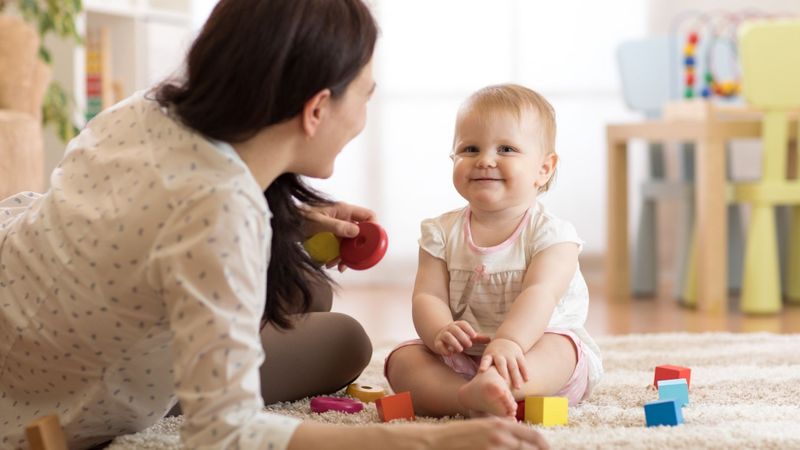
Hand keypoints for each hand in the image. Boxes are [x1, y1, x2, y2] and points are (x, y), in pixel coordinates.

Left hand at [301, 202, 375, 270]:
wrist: (285, 223)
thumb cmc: (298, 217)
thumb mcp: (318, 223)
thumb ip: (337, 226)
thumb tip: (356, 232)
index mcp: (344, 210)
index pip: (368, 215)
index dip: (374, 227)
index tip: (371, 241)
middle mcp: (343, 218)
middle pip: (360, 233)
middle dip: (357, 248)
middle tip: (351, 259)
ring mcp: (337, 228)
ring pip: (350, 243)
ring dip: (346, 255)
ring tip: (336, 265)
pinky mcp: (331, 237)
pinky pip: (340, 247)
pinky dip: (337, 256)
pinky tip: (329, 263)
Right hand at [425, 417, 549, 449]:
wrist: (438, 441)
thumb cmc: (460, 435)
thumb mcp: (484, 426)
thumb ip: (502, 431)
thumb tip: (518, 438)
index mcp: (501, 425)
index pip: (533, 436)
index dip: (544, 446)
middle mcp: (501, 435)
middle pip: (531, 448)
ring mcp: (494, 447)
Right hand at [433, 321, 490, 355]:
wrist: (442, 336)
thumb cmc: (459, 337)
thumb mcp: (468, 336)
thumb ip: (478, 338)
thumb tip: (489, 339)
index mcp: (458, 325)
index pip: (463, 324)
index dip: (468, 329)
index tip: (474, 336)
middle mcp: (450, 329)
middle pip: (455, 329)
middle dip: (462, 337)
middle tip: (469, 345)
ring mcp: (443, 335)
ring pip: (447, 336)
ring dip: (454, 342)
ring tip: (460, 350)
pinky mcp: (437, 343)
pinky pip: (439, 345)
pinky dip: (444, 349)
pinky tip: (450, 354)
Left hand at [479, 338, 528, 389]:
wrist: (507, 340)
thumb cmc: (494, 354)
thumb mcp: (487, 357)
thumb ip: (484, 368)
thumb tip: (475, 384)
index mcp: (490, 355)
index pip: (486, 360)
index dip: (484, 365)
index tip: (482, 370)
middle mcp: (500, 355)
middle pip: (501, 364)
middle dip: (503, 373)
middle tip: (504, 382)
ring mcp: (510, 355)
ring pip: (513, 366)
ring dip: (516, 377)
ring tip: (518, 387)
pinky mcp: (519, 355)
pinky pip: (522, 364)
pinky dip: (525, 372)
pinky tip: (527, 380)